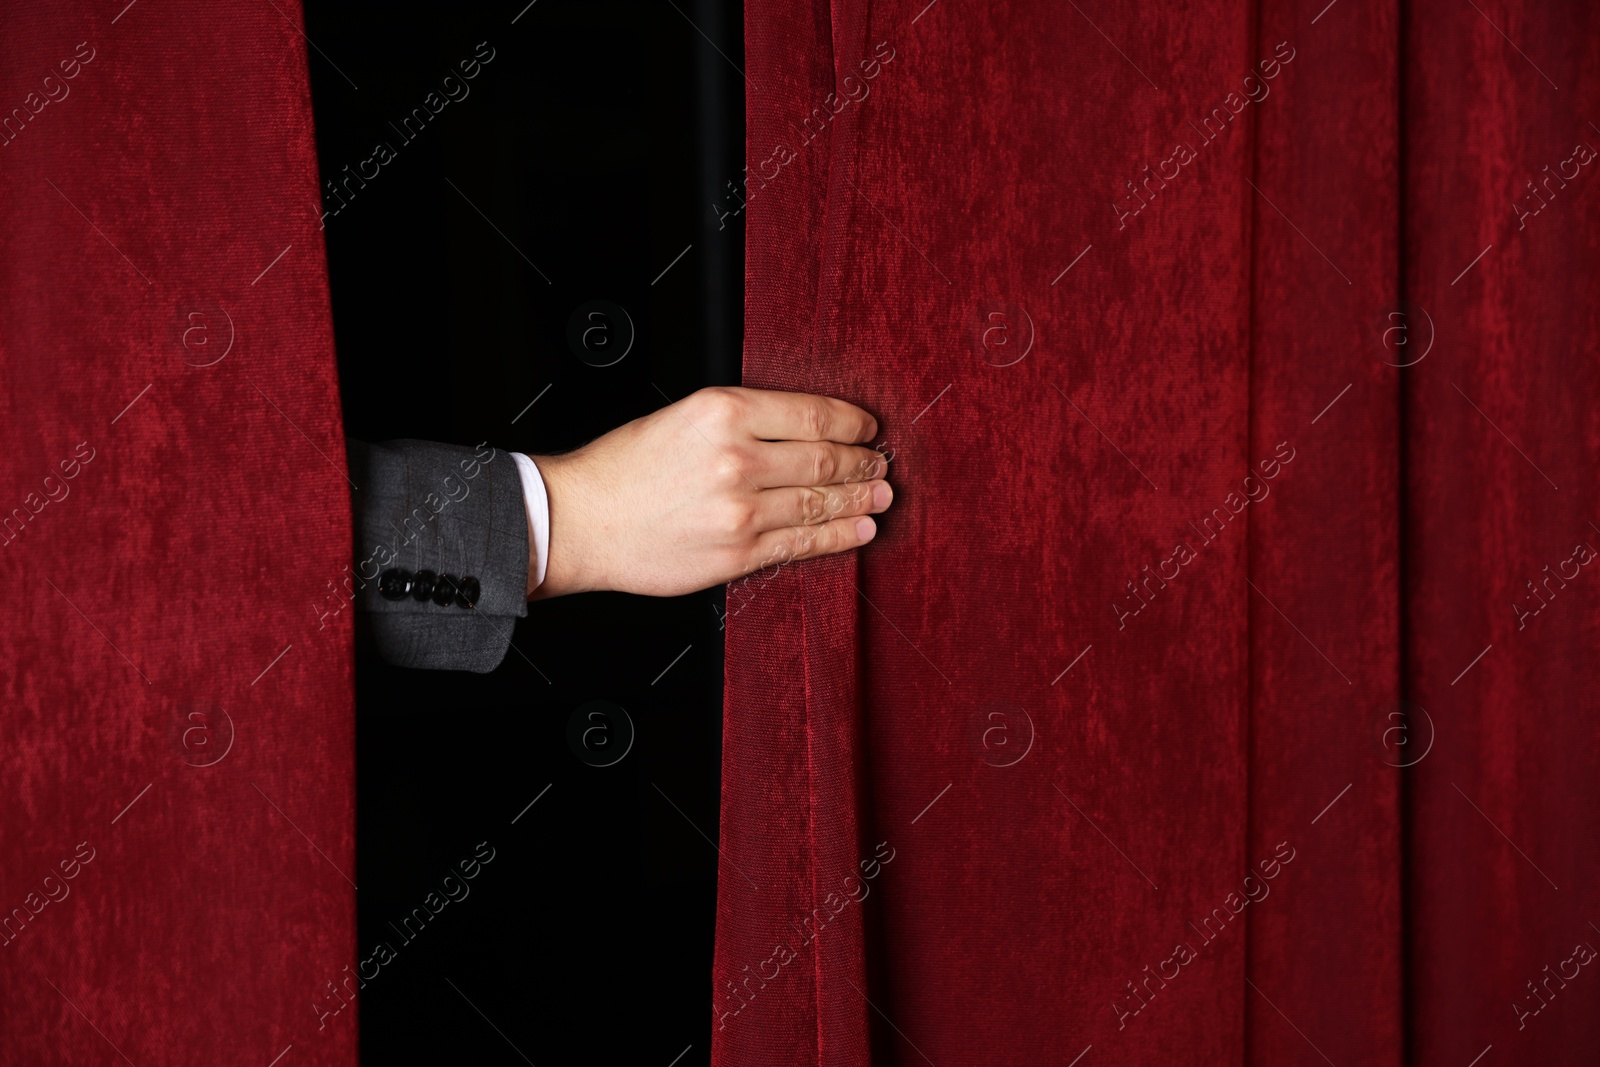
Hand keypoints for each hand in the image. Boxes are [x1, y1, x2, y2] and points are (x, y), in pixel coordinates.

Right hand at [529, 386, 891, 597]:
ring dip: (860, 500)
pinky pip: (801, 544)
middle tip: (880, 464)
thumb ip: (743, 419)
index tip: (868, 428)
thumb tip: (805, 429)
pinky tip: (859, 530)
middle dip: (863, 463)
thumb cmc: (623, 468)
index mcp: (724, 411)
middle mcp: (737, 458)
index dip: (854, 423)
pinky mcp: (736, 554)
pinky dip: (838, 537)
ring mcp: (740, 511)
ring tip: (879, 496)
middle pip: (826, 459)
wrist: (579, 520)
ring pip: (820, 503)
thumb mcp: (684, 415)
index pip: (814, 413)